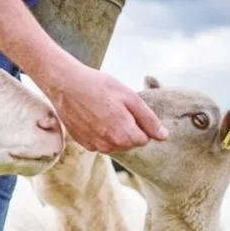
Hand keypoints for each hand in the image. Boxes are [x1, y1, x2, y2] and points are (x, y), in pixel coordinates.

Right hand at [41, 64, 168, 152]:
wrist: (65, 85)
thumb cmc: (99, 86)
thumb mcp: (130, 98)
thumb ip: (149, 120)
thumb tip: (164, 136)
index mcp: (125, 135)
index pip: (145, 139)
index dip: (140, 123)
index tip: (128, 108)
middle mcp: (110, 145)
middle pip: (130, 143)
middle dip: (128, 128)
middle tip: (115, 107)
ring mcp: (95, 146)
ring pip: (115, 144)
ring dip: (114, 131)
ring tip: (103, 111)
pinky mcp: (83, 143)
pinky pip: (100, 142)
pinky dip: (100, 132)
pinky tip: (93, 116)